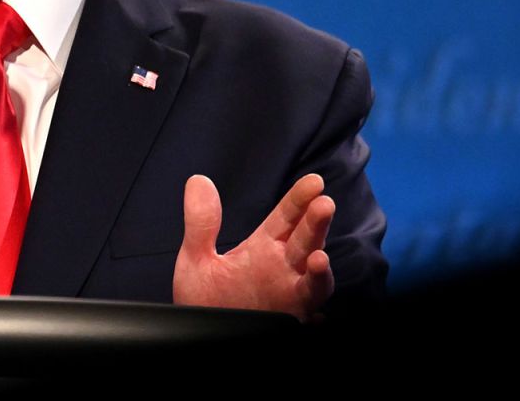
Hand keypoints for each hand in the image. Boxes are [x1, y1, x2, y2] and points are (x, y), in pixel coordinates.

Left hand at [173, 174, 334, 320]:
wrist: (203, 338)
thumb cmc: (205, 303)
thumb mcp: (197, 260)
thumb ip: (201, 223)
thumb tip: (198, 180)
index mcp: (263, 248)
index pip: (286, 217)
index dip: (299, 199)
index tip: (313, 182)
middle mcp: (283, 268)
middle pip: (305, 239)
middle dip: (315, 223)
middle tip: (322, 203)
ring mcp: (289, 293)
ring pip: (314, 274)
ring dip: (320, 263)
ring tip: (318, 254)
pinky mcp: (289, 318)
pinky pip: (307, 304)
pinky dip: (312, 290)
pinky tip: (313, 278)